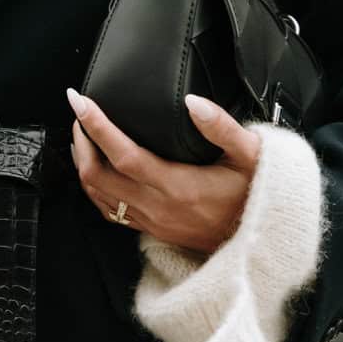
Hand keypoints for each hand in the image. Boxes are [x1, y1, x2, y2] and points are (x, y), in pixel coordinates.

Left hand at [65, 87, 260, 253]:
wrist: (262, 241)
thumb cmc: (257, 194)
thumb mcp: (250, 155)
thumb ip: (221, 127)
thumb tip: (193, 102)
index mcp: (178, 186)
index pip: (122, 154)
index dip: (96, 126)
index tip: (80, 101)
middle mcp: (158, 206)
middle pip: (98, 175)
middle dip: (81, 140)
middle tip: (80, 112)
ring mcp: (152, 221)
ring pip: (97, 194)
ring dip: (83, 163)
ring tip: (82, 135)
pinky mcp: (152, 229)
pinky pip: (109, 211)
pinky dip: (94, 187)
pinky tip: (96, 170)